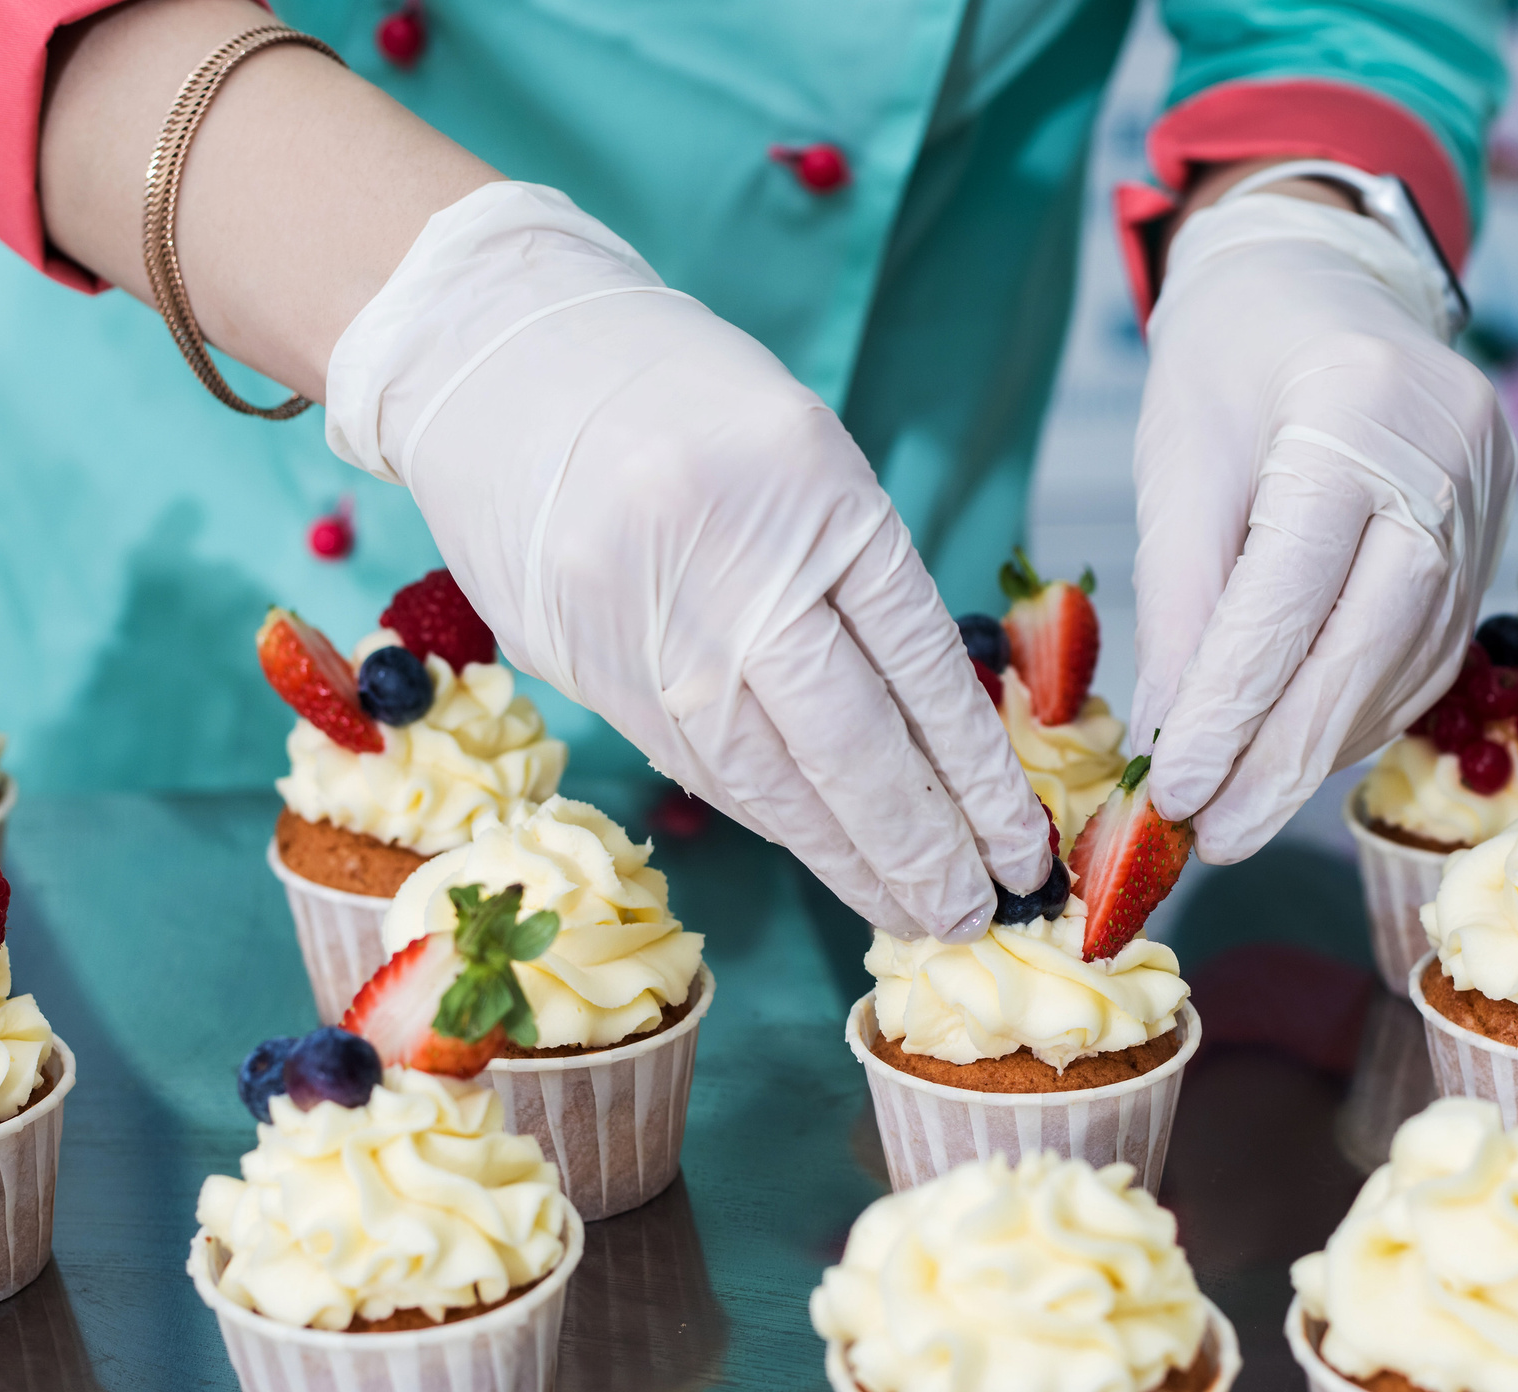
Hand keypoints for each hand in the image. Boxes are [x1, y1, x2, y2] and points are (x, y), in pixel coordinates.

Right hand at [327, 183, 1050, 938]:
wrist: (499, 352)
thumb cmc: (677, 396)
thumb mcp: (799, 452)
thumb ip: (854, 578)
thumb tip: (928, 729)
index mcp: (812, 488)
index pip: (916, 663)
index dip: (975, 772)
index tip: (1018, 846)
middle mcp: (730, 561)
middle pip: (848, 740)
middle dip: (918, 843)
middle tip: (972, 914)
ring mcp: (647, 621)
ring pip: (765, 776)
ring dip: (844, 857)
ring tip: (908, 911)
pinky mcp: (584, 663)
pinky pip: (696, 762)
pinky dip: (767, 815)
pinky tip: (818, 854)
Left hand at [1130, 187, 1516, 862]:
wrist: (1323, 280)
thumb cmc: (1231, 360)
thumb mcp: (1181, 464)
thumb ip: (1184, 603)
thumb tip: (1175, 741)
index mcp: (1357, 415)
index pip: (1291, 599)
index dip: (1233, 712)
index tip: (1175, 794)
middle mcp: (1446, 460)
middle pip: (1368, 648)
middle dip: (1283, 761)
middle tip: (1214, 838)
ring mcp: (1488, 500)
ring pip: (1406, 665)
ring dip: (1321, 751)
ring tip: (1241, 811)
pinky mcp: (1493, 535)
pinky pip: (1429, 651)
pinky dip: (1359, 711)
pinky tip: (1299, 752)